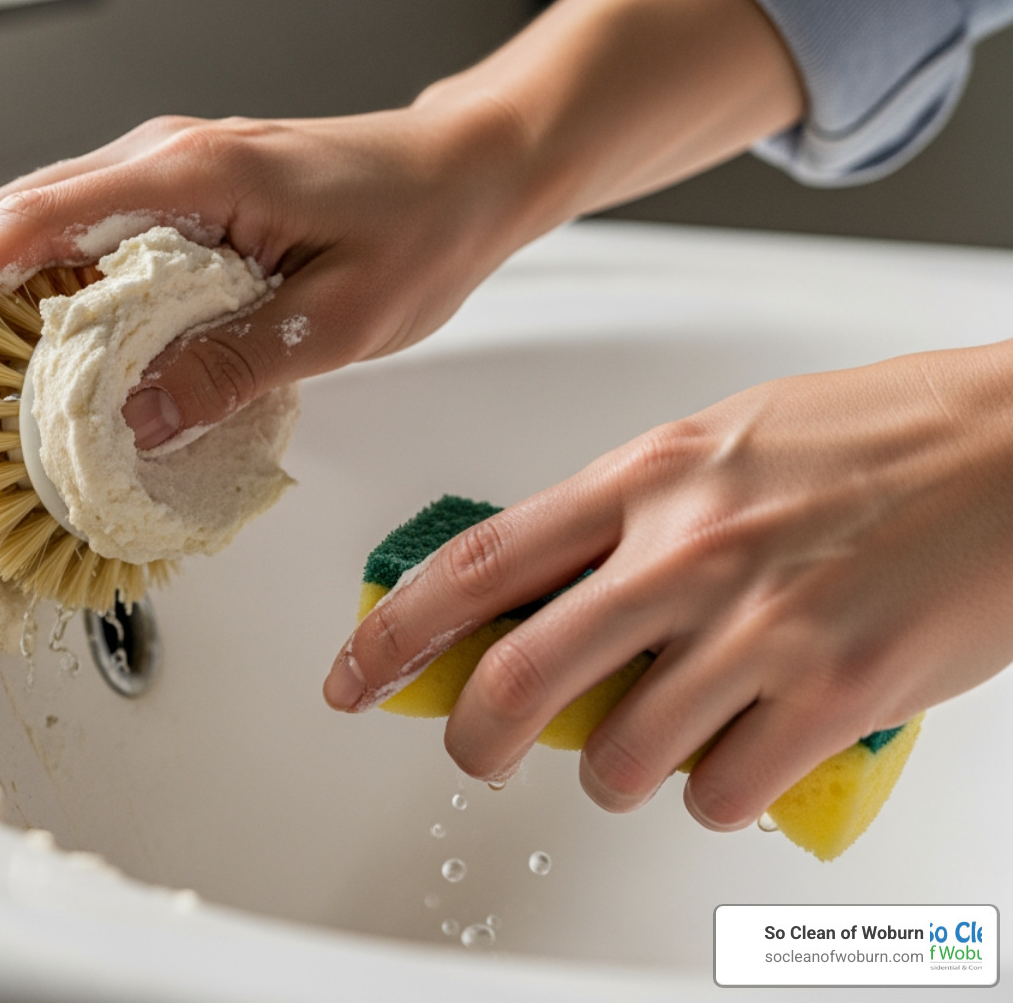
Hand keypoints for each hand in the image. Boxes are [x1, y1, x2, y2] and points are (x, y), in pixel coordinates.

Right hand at [0, 0, 802, 431]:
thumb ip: (230, 370)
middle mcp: (163, 160)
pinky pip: (82, 237)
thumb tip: (134, 428)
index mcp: (190, 175)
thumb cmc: (424, 226)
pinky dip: (34, 290)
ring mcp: (167, 175)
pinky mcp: (182, 199)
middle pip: (4, 215)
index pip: (30, 221)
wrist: (473, 170)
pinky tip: (26, 348)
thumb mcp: (338, 320)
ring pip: (32, 222)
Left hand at [324, 343, 1012, 828]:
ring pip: (620, 759)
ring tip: (652, 749)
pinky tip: (739, 760)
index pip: (476, 566)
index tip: (353, 676)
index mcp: (645, 477)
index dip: (392, 634)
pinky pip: (720, 794)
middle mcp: (685, 549)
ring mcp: (758, 625)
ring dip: (617, 776)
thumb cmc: (880, 435)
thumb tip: (544, 590)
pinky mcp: (833, 693)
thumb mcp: (721, 443)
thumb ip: (625, 515)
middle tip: (477, 756)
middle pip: (520, 680)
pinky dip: (713, 797)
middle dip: (475, 742)